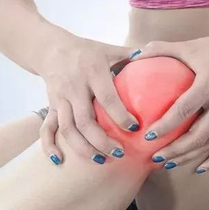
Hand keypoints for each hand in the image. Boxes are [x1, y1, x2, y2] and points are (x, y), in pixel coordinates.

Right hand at [38, 36, 139, 164]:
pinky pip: (46, 129)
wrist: (51, 48)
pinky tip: (60, 161)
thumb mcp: (110, 49)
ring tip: (101, 160)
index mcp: (93, 72)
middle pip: (85, 120)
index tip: (135, 128)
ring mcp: (60, 98)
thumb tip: (162, 60)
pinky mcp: (51, 106)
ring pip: (68, 129)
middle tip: (121, 154)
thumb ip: (133, 56)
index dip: (120, 115)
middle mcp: (75, 87)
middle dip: (102, 141)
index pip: (107, 97)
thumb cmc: (88, 51)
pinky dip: (49, 146)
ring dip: (83, 148)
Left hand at [127, 30, 208, 172]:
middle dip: (176, 150)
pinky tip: (197, 168)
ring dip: (188, 157)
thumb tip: (130, 57)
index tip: (148, 136)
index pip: (185, 109)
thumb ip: (158, 49)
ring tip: (167, 163)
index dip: (166, 125)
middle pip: (199, 134)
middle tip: (155, 157)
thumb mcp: (185, 46)